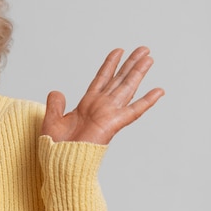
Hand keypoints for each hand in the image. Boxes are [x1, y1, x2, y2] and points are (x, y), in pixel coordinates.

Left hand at [41, 46, 163, 144]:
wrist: (60, 161)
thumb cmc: (56, 147)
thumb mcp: (51, 119)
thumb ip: (55, 104)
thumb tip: (56, 92)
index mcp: (87, 104)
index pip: (101, 79)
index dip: (110, 64)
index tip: (118, 51)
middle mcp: (101, 106)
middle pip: (119, 79)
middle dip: (131, 64)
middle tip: (143, 49)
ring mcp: (109, 114)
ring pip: (127, 87)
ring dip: (138, 72)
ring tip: (149, 57)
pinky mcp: (114, 124)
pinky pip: (133, 110)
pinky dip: (146, 101)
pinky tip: (158, 91)